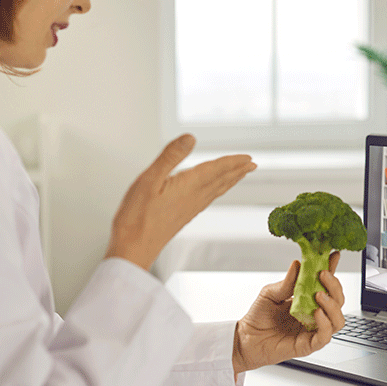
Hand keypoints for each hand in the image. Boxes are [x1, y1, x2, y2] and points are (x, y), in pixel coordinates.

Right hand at [105, 134, 256, 270]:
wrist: (134, 248)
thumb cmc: (137, 216)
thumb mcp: (150, 179)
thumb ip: (170, 156)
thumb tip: (190, 138)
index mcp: (189, 186)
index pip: (217, 169)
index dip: (233, 162)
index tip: (248, 158)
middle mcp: (195, 198)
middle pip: (221, 180)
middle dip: (237, 171)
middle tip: (252, 165)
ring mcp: (190, 209)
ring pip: (216, 191)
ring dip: (230, 181)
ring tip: (239, 175)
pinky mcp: (184, 216)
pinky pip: (207, 199)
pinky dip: (217, 191)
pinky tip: (212, 192)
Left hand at [232, 252, 345, 373]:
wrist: (246, 339)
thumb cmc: (258, 318)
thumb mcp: (270, 293)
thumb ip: (287, 282)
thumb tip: (298, 264)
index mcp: (307, 300)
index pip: (325, 284)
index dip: (332, 270)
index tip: (333, 255)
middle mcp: (314, 315)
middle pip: (338, 301)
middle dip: (334, 286)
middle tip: (323, 275)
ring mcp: (313, 330)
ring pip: (338, 320)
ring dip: (333, 305)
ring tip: (319, 295)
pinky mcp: (309, 344)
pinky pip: (325, 336)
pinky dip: (325, 323)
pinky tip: (316, 313)